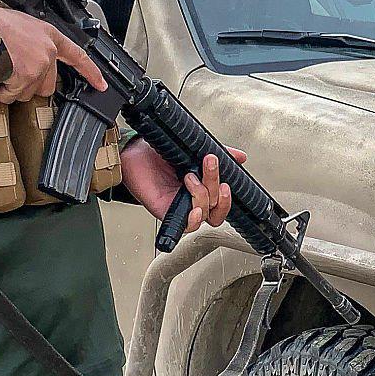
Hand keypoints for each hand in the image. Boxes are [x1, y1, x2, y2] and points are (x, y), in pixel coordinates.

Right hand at [0, 6, 106, 103]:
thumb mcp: (20, 25)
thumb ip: (33, 42)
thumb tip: (27, 58)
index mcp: (49, 35)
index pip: (77, 56)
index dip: (90, 73)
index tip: (100, 85)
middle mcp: (48, 51)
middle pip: (47, 85)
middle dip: (28, 86)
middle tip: (10, 73)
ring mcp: (38, 65)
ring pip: (27, 93)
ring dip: (10, 88)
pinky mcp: (25, 77)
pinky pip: (10, 96)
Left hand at [120, 139, 238, 233]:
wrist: (133, 152)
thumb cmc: (157, 153)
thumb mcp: (193, 149)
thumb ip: (220, 153)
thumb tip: (240, 157)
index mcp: (202, 187)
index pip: (222, 201)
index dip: (228, 196)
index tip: (228, 180)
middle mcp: (193, 199)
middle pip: (217, 208)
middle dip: (216, 186)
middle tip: (210, 164)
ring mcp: (181, 207)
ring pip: (205, 215)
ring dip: (203, 195)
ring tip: (190, 176)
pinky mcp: (167, 213)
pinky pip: (186, 225)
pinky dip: (194, 219)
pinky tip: (194, 208)